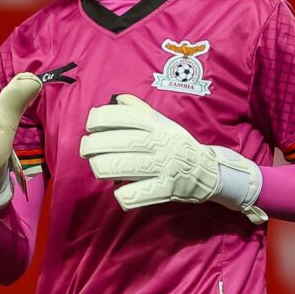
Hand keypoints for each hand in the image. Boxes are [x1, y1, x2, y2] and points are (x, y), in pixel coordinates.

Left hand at [80, 94, 266, 222]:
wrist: (209, 171)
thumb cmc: (178, 145)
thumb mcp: (163, 123)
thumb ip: (140, 111)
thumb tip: (118, 98)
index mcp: (157, 126)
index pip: (126, 117)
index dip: (103, 117)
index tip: (90, 123)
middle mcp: (160, 144)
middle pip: (122, 142)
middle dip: (95, 144)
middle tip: (85, 148)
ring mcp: (164, 167)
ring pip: (124, 167)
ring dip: (103, 167)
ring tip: (97, 167)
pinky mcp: (166, 189)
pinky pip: (137, 194)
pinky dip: (123, 195)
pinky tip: (120, 191)